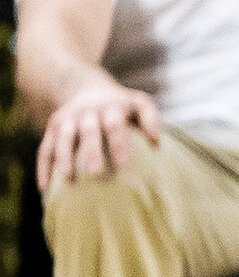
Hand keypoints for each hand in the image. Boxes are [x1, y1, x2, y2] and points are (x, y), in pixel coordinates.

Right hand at [38, 78, 161, 191]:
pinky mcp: (52, 128)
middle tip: (96, 173)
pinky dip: (44, 168)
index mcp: (111, 107)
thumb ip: (151, 119)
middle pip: (88, 131)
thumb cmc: (121, 105)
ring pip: (63, 139)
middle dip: (91, 152)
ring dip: (64, 159)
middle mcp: (87, 112)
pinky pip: (45, 148)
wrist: (87, 87)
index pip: (114, 125)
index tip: (124, 164)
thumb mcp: (139, 104)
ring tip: (68, 181)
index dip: (118, 143)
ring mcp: (67, 119)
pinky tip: (46, 189)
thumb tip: (157, 143)